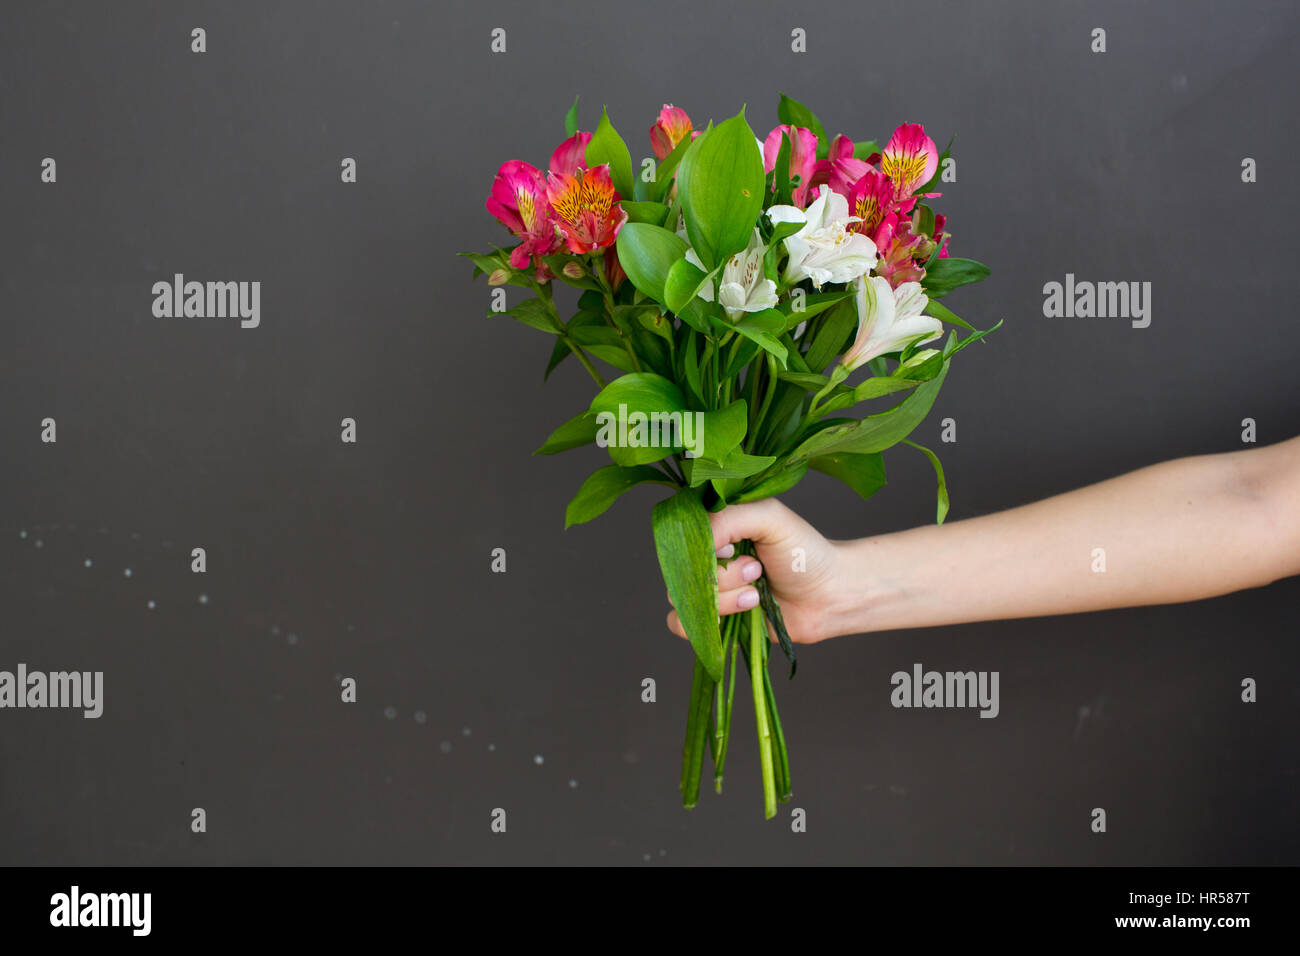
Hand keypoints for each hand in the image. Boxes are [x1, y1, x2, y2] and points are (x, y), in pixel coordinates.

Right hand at [665, 498, 847, 644]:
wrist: (829, 594)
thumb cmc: (804, 551)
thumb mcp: (769, 517)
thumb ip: (728, 518)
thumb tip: (699, 542)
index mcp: (714, 527)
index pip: (680, 535)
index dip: (703, 547)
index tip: (734, 548)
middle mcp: (705, 557)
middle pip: (682, 571)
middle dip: (722, 575)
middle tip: (756, 569)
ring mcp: (708, 588)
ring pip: (684, 600)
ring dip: (724, 599)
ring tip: (757, 593)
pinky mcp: (714, 619)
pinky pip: (682, 625)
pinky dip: (710, 622)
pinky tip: (746, 610)